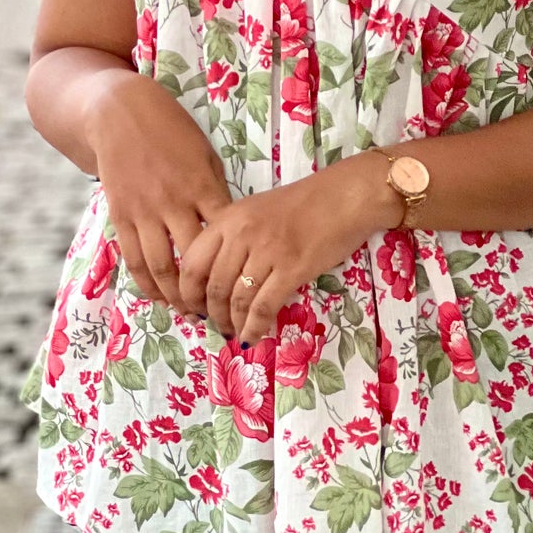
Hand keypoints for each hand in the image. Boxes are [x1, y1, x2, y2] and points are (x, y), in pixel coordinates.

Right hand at [88, 72, 232, 311]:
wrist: (119, 112)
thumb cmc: (170, 129)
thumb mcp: (203, 152)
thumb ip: (214, 189)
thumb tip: (229, 226)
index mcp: (201, 185)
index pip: (224, 235)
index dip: (236, 264)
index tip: (248, 283)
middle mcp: (172, 202)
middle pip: (194, 260)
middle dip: (208, 290)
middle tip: (221, 311)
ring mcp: (144, 211)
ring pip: (161, 267)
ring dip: (177, 296)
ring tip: (191, 312)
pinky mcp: (121, 216)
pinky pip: (134, 258)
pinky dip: (147, 283)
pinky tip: (159, 296)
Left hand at [176, 156, 394, 346]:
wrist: (344, 196)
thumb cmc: (303, 203)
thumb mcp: (256, 210)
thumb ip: (233, 237)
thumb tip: (217, 277)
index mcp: (228, 218)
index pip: (192, 263)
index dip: (187, 293)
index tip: (192, 308)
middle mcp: (241, 234)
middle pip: (213, 286)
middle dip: (211, 314)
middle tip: (217, 325)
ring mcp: (266, 252)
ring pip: (236, 300)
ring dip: (233, 323)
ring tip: (235, 332)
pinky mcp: (291, 269)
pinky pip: (263, 307)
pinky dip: (255, 327)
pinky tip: (254, 336)